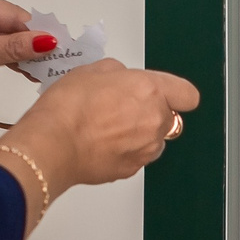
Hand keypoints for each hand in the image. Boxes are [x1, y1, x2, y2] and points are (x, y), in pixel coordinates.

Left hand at [0, 0, 50, 99]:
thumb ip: (11, 48)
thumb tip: (48, 41)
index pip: (13, 15)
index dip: (37, 31)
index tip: (62, 48)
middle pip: (14, 25)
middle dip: (34, 43)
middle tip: (60, 62)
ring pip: (9, 39)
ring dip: (26, 54)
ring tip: (49, 70)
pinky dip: (14, 60)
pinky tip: (31, 71)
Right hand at [0, 60, 199, 210]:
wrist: (52, 145)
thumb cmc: (68, 107)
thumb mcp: (91, 70)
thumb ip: (118, 73)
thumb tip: (121, 80)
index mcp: (149, 90)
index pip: (187, 95)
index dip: (178, 94)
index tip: (167, 94)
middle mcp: (154, 121)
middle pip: (169, 118)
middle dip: (151, 112)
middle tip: (121, 108)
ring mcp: (145, 149)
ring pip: (154, 140)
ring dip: (140, 134)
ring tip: (109, 128)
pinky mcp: (132, 169)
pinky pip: (137, 157)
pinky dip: (125, 151)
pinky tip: (102, 144)